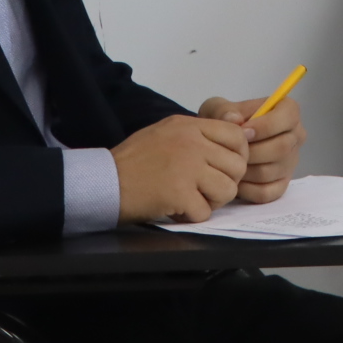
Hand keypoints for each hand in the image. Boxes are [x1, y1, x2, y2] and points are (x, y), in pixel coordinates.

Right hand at [111, 114, 250, 223]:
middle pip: (237, 166)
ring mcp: (187, 167)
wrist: (104, 181)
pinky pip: (205, 212)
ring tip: (192, 200)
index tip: (226, 168)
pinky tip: (176, 210)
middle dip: (226, 182)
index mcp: (190, 126)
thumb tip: (235, 141)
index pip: (237, 136)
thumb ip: (197, 135)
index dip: (238, 156)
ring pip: (227, 190)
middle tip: (205, 189)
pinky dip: (192, 216)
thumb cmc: (133, 161)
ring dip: (212, 201)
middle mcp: (192, 143)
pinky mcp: (179, 193)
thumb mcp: (166, 132)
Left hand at [200, 93, 304, 202]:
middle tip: (231, 153)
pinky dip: (246, 189)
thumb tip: (234, 120)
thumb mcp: (218, 107)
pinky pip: (266, 192)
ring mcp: (290, 162)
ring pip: (271, 171)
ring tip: (229, 166)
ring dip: (245, 171)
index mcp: (288, 112)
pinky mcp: (281, 184)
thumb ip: (224, 110)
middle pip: (282, 147)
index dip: (265, 126)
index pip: (288, 117)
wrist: (220, 141)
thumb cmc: (225, 121)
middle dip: (252, 152)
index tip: (243, 132)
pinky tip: (235, 181)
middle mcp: (296, 136)